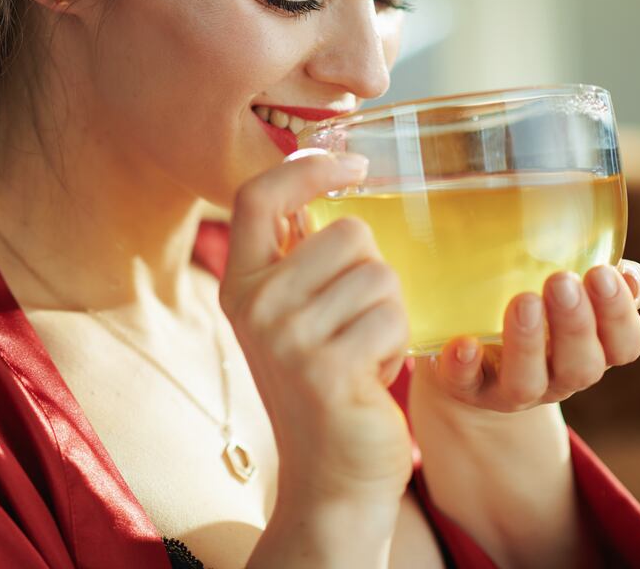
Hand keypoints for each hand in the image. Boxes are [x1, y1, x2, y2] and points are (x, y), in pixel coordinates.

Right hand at [221, 151, 412, 506]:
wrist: (331, 477)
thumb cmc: (325, 388)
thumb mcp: (295, 316)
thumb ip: (300, 257)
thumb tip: (335, 174)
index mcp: (241, 283)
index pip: (256, 194)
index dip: (306, 166)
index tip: (353, 163)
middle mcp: (254, 305)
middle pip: (348, 233)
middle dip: (374, 273)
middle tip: (357, 325)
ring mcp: (286, 337)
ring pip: (380, 277)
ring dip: (390, 316)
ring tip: (364, 355)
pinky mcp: (326, 369)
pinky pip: (392, 319)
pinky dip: (398, 348)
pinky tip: (373, 378)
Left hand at [418, 261, 639, 411]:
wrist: (470, 355)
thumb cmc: (532, 312)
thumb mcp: (567, 296)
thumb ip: (598, 282)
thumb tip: (628, 272)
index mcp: (591, 351)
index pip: (624, 345)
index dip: (619, 315)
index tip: (603, 274)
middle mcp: (557, 377)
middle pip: (581, 366)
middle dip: (574, 325)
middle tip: (561, 282)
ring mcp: (511, 389)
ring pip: (527, 382)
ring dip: (527, 343)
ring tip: (523, 302)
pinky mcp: (466, 389)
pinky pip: (465, 384)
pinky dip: (463, 366)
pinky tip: (462, 343)